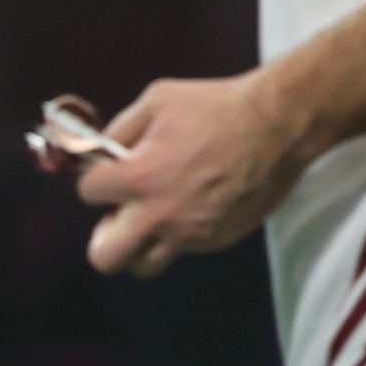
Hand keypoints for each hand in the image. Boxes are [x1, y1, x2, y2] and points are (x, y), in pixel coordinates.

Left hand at [75, 71, 312, 276]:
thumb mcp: (157, 100)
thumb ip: (121, 129)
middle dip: (102, 236)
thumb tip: (100, 149)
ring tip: (149, 219)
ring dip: (138, 246)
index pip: (87, 193)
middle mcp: (159, 215)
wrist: (277, 126)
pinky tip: (189, 208)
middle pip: (105, 257)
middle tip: (118, 213)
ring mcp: (190, 235)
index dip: (94, 179)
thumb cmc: (215, 107)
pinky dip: (176, 237)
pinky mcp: (217, 241)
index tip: (108, 170)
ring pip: (144, 266)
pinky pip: (182, 252)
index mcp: (138, 177)